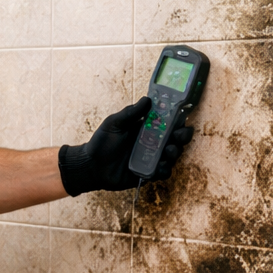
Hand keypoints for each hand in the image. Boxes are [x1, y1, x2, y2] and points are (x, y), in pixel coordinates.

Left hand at [57, 97, 194, 195]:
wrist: (91, 166)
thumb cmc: (101, 142)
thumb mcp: (114, 123)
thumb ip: (130, 113)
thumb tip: (148, 99)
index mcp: (146, 128)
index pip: (168, 122)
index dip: (177, 120)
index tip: (181, 118)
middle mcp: (152, 143)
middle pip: (175, 139)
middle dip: (182, 136)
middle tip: (179, 135)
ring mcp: (151, 159)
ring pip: (172, 155)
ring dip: (175, 152)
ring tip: (170, 150)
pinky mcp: (148, 173)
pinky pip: (162, 172)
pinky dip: (165, 169)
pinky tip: (161, 166)